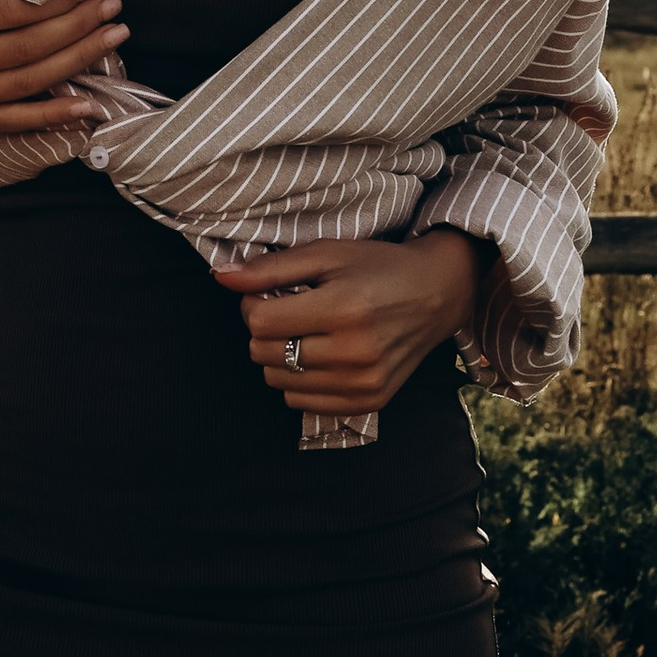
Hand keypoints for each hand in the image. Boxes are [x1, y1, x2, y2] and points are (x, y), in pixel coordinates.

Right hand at [0, 0, 127, 139]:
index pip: (11, 12)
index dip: (56, 2)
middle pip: (26, 48)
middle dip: (78, 28)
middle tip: (114, 11)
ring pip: (27, 83)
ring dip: (77, 62)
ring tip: (111, 41)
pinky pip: (13, 121)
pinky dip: (53, 115)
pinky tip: (87, 103)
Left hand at [212, 229, 487, 416]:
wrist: (437, 294)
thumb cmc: (378, 268)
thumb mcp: (326, 253)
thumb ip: (270, 268)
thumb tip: (219, 277)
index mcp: (343, 309)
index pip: (259, 322)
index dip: (253, 304)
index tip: (270, 293)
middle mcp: (355, 352)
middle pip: (264, 353)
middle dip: (264, 331)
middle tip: (290, 311)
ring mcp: (363, 382)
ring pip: (278, 381)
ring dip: (279, 357)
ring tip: (306, 333)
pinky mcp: (369, 401)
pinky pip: (301, 403)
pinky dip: (299, 381)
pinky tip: (319, 356)